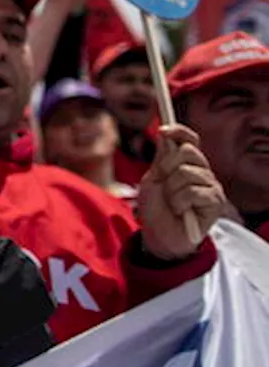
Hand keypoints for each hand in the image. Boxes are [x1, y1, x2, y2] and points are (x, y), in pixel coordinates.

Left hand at [137, 125, 225, 260]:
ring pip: (187, 173)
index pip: (190, 140)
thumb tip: (166, 134)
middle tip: (163, 185)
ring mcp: (211, 186)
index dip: (179, 132)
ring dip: (171, 190)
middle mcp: (202, 172)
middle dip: (166, 168)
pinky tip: (180, 211)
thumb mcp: (152, 179)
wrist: (158, 236)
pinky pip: (192, 191)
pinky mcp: (215, 202)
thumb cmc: (155, 208)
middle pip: (187, 152)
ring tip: (172, 202)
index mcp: (187, 164)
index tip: (162, 131)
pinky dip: (179, 202)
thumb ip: (161, 158)